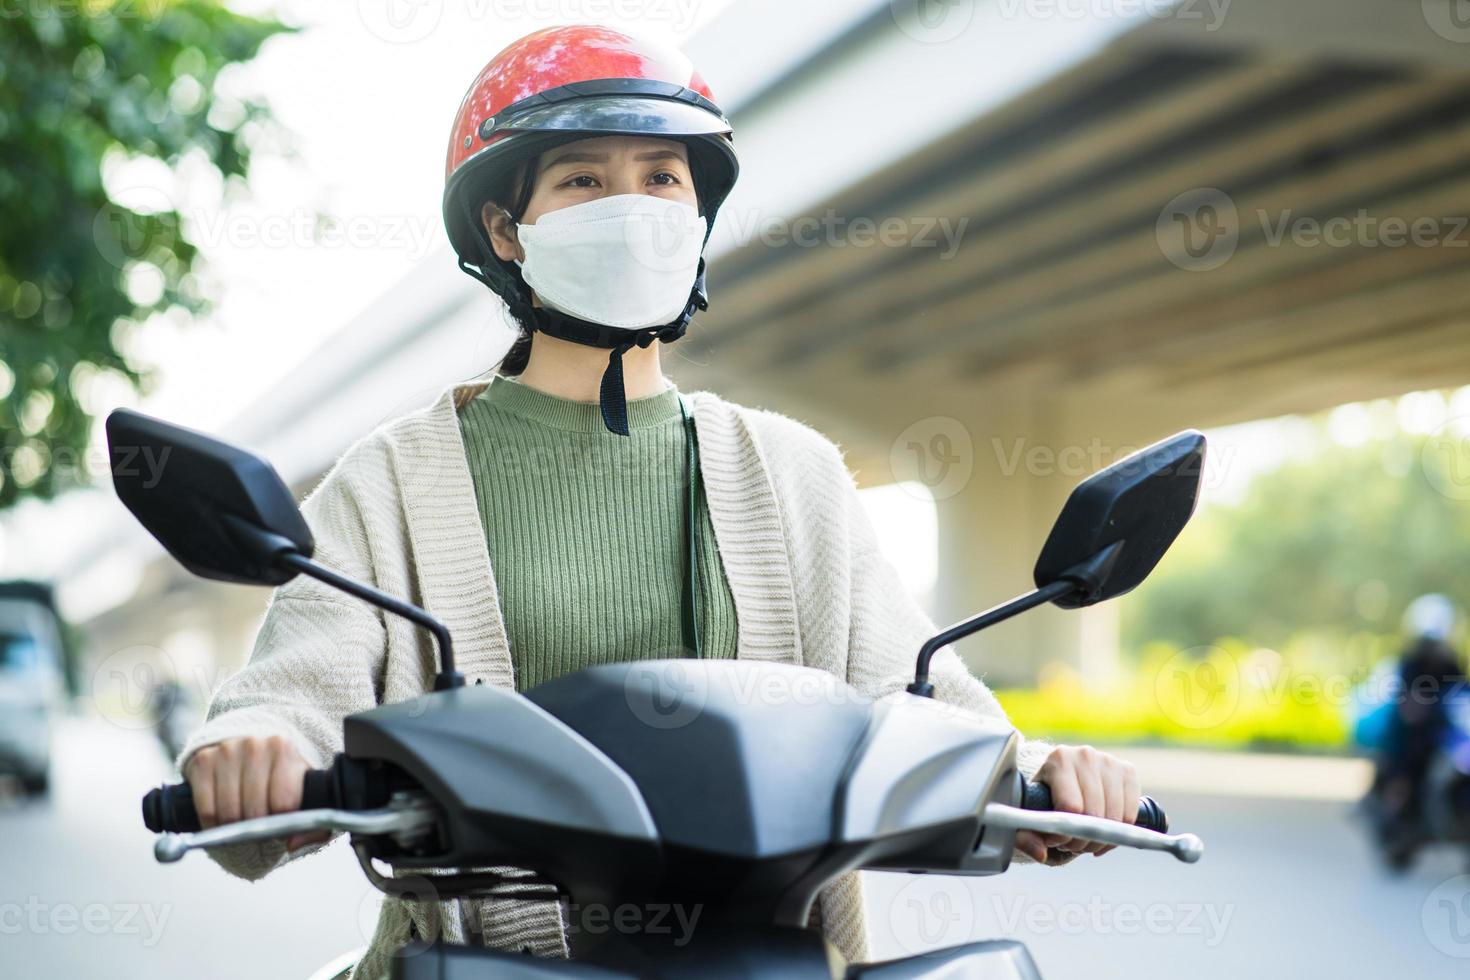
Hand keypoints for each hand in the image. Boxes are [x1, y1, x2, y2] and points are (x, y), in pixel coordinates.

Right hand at [184, 735, 328, 851]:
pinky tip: (223, 822)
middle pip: (254, 811)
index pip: (283, 802)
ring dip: (235, 829)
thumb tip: (292, 844)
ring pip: (229, 813)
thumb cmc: (280, 777)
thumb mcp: (305, 793)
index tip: (280, 827)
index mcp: (283, 748)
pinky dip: (213, 826)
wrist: (250, 750)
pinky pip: (206, 810)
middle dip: (257, 829)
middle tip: (259, 829)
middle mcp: (254, 745)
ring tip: (243, 824)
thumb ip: (315, 825)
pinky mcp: (203, 761)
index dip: (282, 824)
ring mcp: (226, 751)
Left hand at [1014, 745, 1139, 863]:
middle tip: (1071, 843)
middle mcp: (1086, 755)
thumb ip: (1025, 837)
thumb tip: (1040, 853)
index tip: (1055, 840)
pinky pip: (1131, 814)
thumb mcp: (1027, 815)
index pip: (1071, 807)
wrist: (1059, 777)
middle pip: (1094, 814)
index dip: (1064, 834)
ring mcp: (1109, 762)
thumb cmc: (1041, 799)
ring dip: (1101, 839)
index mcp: (1059, 760)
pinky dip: (1119, 832)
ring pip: (1115, 817)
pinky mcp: (1127, 771)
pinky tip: (1103, 832)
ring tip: (1085, 838)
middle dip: (1082, 840)